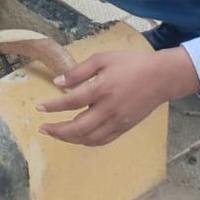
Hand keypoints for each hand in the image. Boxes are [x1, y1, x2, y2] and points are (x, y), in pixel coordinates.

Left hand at [36, 47, 197, 146]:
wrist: (161, 77)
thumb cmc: (131, 63)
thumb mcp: (103, 58)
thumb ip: (79, 71)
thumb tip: (58, 82)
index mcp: (102, 89)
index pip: (71, 102)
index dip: (53, 106)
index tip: (39, 108)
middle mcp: (109, 109)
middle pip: (78, 127)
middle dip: (58, 130)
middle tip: (43, 128)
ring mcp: (118, 121)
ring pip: (90, 138)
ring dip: (70, 139)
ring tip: (56, 134)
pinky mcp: (125, 128)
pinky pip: (103, 140)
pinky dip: (87, 141)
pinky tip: (77, 137)